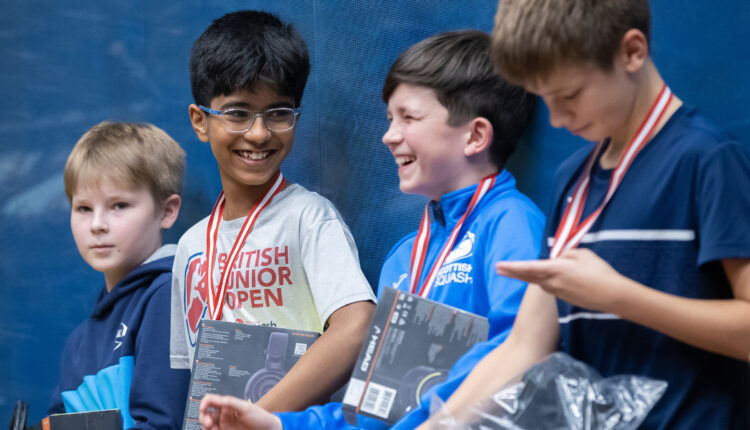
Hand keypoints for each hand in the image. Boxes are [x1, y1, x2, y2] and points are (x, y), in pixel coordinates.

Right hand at [200, 394, 281, 429]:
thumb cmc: (261, 418)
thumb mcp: (246, 407)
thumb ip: (231, 402)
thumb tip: (218, 399)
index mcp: (227, 405)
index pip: (211, 400)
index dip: (204, 403)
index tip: (203, 407)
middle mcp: (224, 415)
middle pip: (205, 414)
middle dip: (204, 417)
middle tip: (209, 422)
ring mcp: (223, 425)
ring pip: (206, 425)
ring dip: (205, 426)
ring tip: (211, 428)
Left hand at [495, 248, 630, 312]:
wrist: (613, 296)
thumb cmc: (599, 272)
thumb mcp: (583, 254)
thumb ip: (566, 254)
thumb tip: (558, 257)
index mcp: (556, 269)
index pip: (529, 267)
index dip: (513, 266)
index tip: (500, 265)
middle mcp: (553, 283)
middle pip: (528, 277)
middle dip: (512, 272)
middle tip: (498, 269)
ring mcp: (558, 292)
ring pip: (540, 282)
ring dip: (531, 276)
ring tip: (525, 271)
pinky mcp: (564, 299)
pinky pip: (551, 287)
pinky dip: (547, 281)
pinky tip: (553, 278)